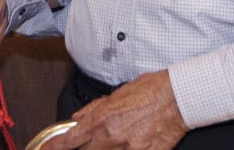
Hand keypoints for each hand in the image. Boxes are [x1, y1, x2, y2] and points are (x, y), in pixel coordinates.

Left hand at [45, 70, 186, 149]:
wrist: (177, 97)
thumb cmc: (150, 90)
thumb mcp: (117, 94)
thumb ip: (94, 108)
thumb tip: (78, 117)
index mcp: (101, 119)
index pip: (71, 140)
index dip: (55, 147)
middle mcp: (111, 137)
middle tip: (80, 145)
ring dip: (102, 149)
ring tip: (113, 138)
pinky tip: (127, 144)